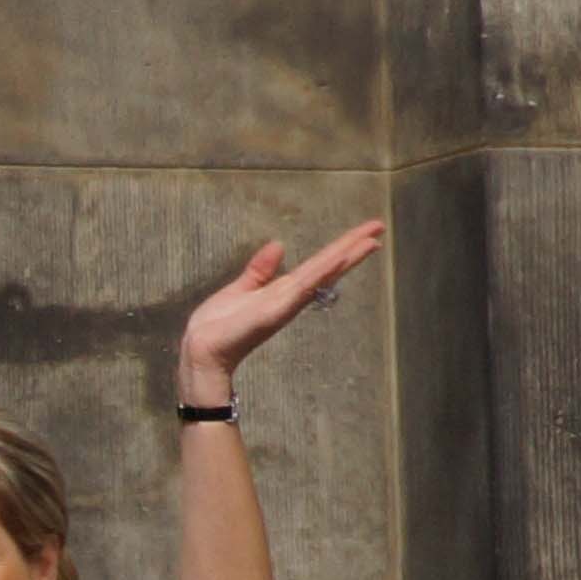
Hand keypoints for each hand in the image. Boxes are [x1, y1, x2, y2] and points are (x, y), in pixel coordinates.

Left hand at [177, 218, 385, 398]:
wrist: (201, 351)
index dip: (341, 247)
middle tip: (379, 228)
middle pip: (328, 266)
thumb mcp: (240, 289)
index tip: (365, 233)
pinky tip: (337, 260)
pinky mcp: (274, 311)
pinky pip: (301, 288)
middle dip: (353, 247)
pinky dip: (320, 274)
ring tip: (370, 240)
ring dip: (346, 256)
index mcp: (283, 290)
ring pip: (321, 274)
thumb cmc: (218, 326)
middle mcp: (290, 297)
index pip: (319, 264)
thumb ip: (260, 270)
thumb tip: (278, 245)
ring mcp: (285, 304)